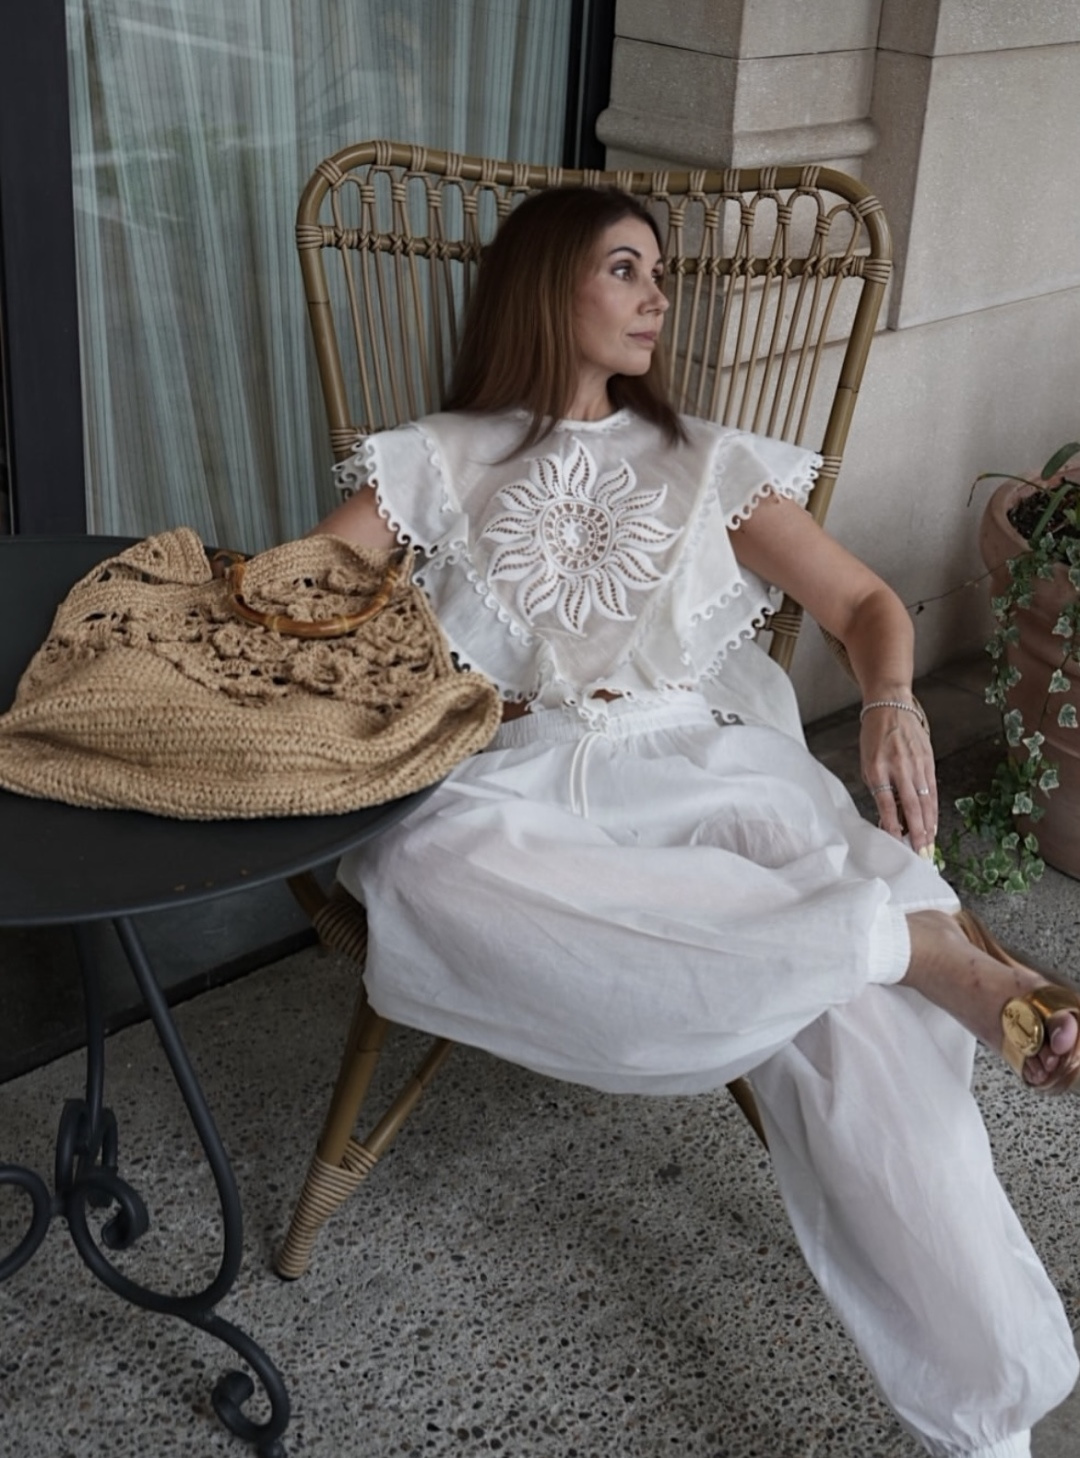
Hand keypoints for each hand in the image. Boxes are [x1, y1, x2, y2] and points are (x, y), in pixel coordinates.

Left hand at [860, 704, 936, 854]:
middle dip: (917, 832)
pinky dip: (934, 809)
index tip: (896, 841)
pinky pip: (932, 790)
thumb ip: (877, 789)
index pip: (886, 803)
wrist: (890, 706)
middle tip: (921, 853)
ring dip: (928, 825)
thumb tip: (887, 817)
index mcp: (878, 768)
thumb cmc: (874, 737)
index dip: (892, 824)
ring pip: (925, 800)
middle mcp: (899, 767)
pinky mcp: (929, 760)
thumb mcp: (867, 763)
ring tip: (929, 845)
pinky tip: (934, 824)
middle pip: (911, 805)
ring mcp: (916, 764)